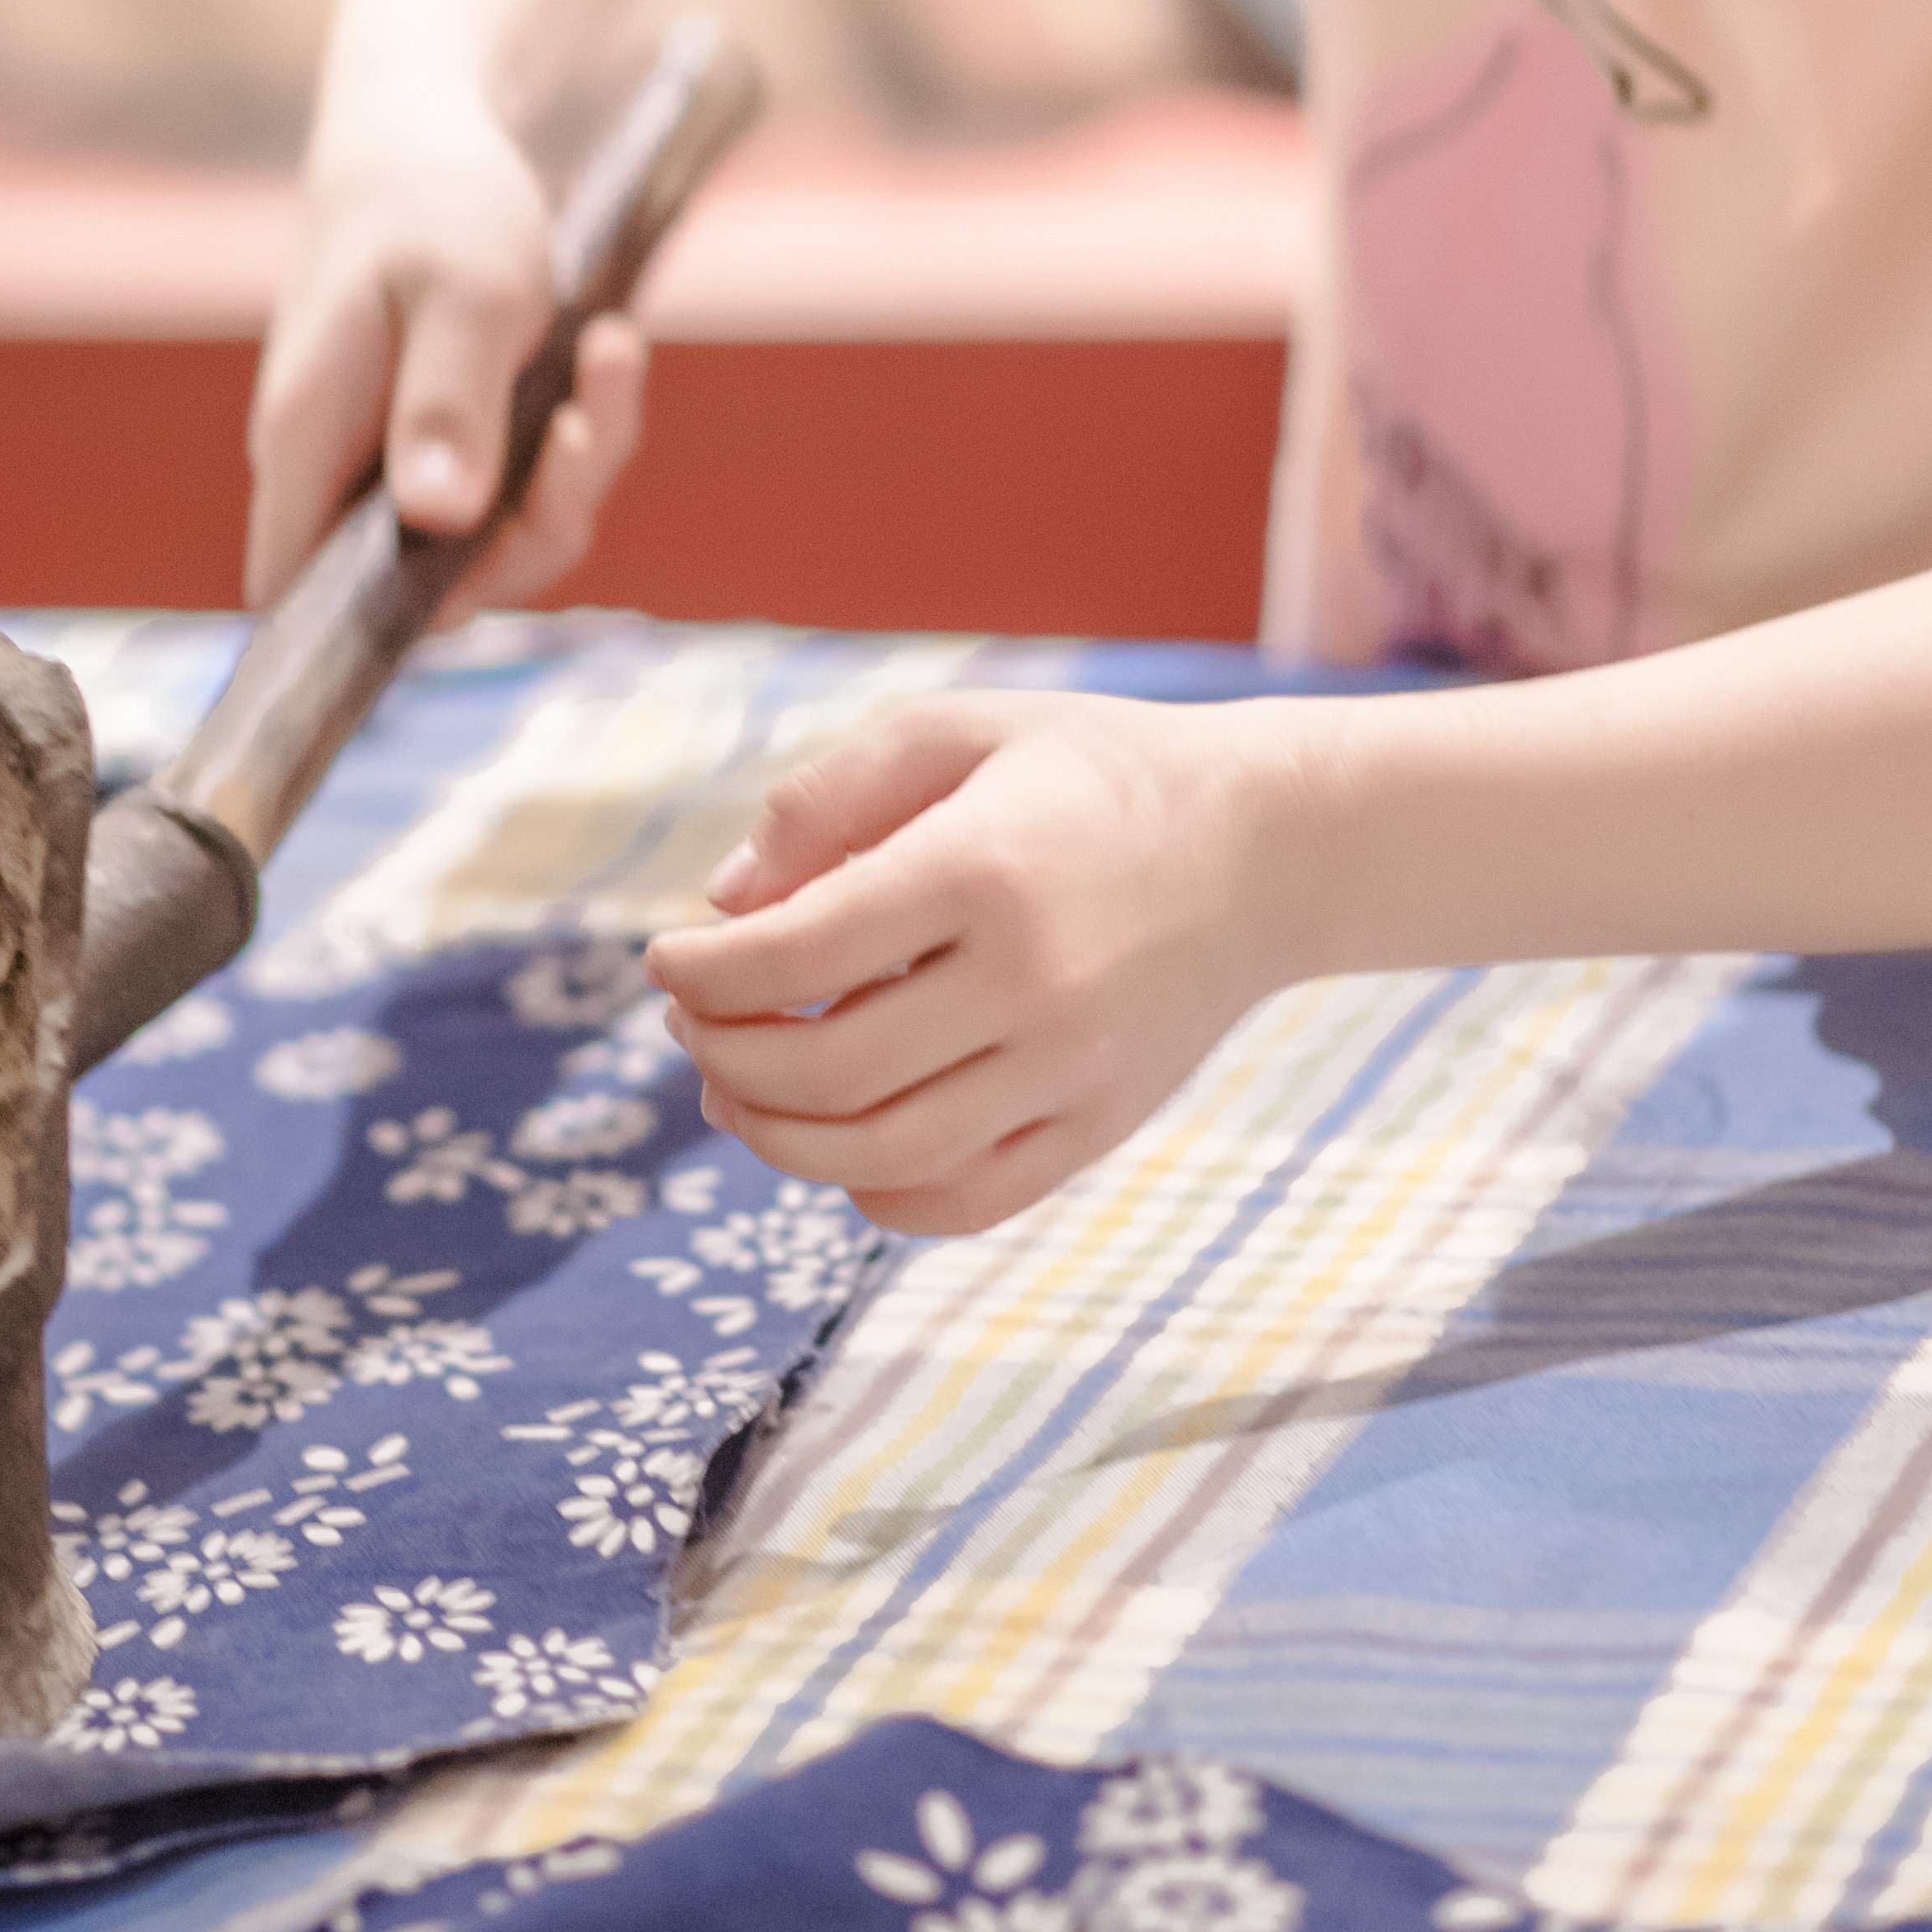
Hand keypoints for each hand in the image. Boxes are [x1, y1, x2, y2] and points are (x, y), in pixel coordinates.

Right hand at [245, 110, 648, 612]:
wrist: (434, 139)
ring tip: (613, 350)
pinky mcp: (457, 449)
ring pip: (502, 534)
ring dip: (578, 462)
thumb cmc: (430, 206)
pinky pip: (532, 485)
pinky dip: (582, 429)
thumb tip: (437, 517)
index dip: (371, 628)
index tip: (486, 570)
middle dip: (538, 519)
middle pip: (438, 581)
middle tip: (584, 419)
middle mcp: (344, 475)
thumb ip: (445, 407)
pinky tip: (607, 347)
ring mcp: (403, 466)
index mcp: (307, 443)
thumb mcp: (460, 295)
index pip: (299, 596)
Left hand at [643, 691, 1315, 1234]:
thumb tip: (726, 904)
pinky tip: (836, 1144)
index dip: (702, 971)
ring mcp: (1071, 1069)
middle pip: (823, 1070)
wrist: (1267, 846)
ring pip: (878, 1157)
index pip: (796, 954)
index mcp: (982, 869)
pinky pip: (961, 1199)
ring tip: (733, 1090)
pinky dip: (873, 1193)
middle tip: (692, 1023)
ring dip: (774, 1137)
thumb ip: (828, 801)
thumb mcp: (958, 732)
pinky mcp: (1099, 1126)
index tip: (665, 959)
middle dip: (721, 1054)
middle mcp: (1031, 982)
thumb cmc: (1087, 775)